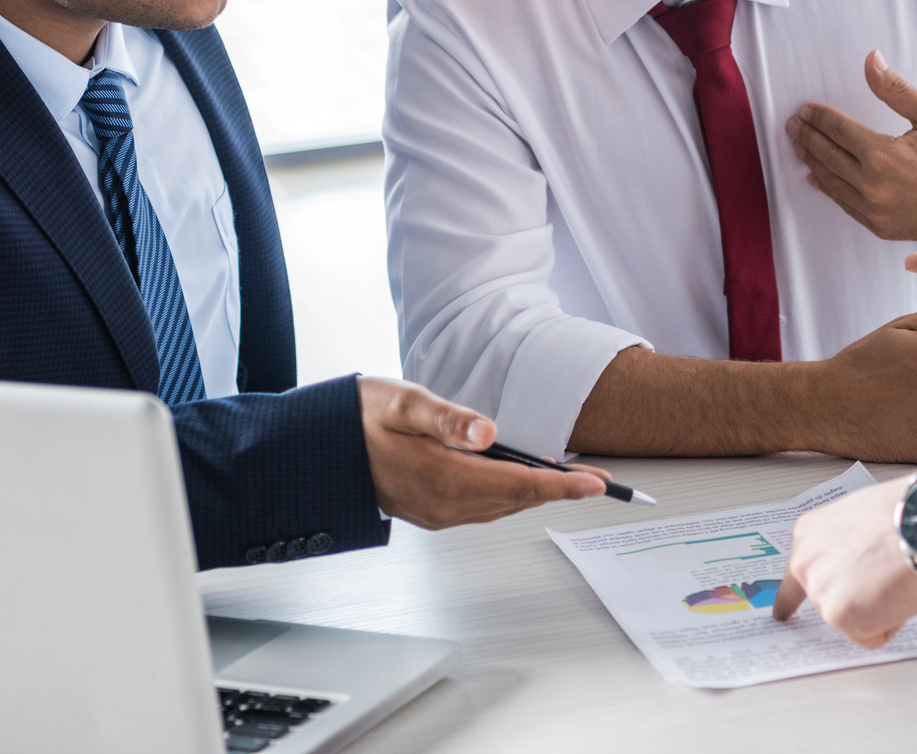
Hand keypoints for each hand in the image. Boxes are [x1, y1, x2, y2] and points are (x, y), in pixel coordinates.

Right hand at [358, 378, 608, 529]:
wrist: (317, 448)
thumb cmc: (358, 417)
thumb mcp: (403, 401)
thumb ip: (448, 419)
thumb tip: (489, 432)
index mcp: (441, 476)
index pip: (517, 484)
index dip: (561, 486)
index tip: (595, 486)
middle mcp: (442, 504)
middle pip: (515, 501)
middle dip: (560, 490)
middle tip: (599, 481)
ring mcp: (436, 513)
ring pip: (500, 507)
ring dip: (536, 495)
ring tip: (570, 481)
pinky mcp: (430, 512)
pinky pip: (481, 509)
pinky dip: (509, 497)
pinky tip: (521, 482)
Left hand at [772, 475, 916, 645]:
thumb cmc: (903, 516)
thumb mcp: (860, 516)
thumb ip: (845, 544)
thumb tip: (858, 561)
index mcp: (809, 535)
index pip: (794, 576)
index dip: (790, 599)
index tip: (781, 614)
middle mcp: (806, 563)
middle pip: (829, 601)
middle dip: (856, 601)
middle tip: (883, 582)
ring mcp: (819, 590)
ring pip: (852, 620)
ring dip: (877, 610)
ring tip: (894, 578)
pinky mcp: (837, 615)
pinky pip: (870, 635)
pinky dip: (890, 624)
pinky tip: (897, 594)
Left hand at [786, 51, 916, 241]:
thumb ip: (895, 90)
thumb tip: (871, 60)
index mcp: (884, 157)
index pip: (839, 132)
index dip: (820, 118)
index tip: (805, 110)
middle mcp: (873, 187)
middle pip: (829, 157)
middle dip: (808, 138)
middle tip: (792, 125)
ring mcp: (876, 212)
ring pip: (832, 184)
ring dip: (814, 163)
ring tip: (800, 146)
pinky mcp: (881, 227)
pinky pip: (846, 206)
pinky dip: (830, 190)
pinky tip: (819, 179)